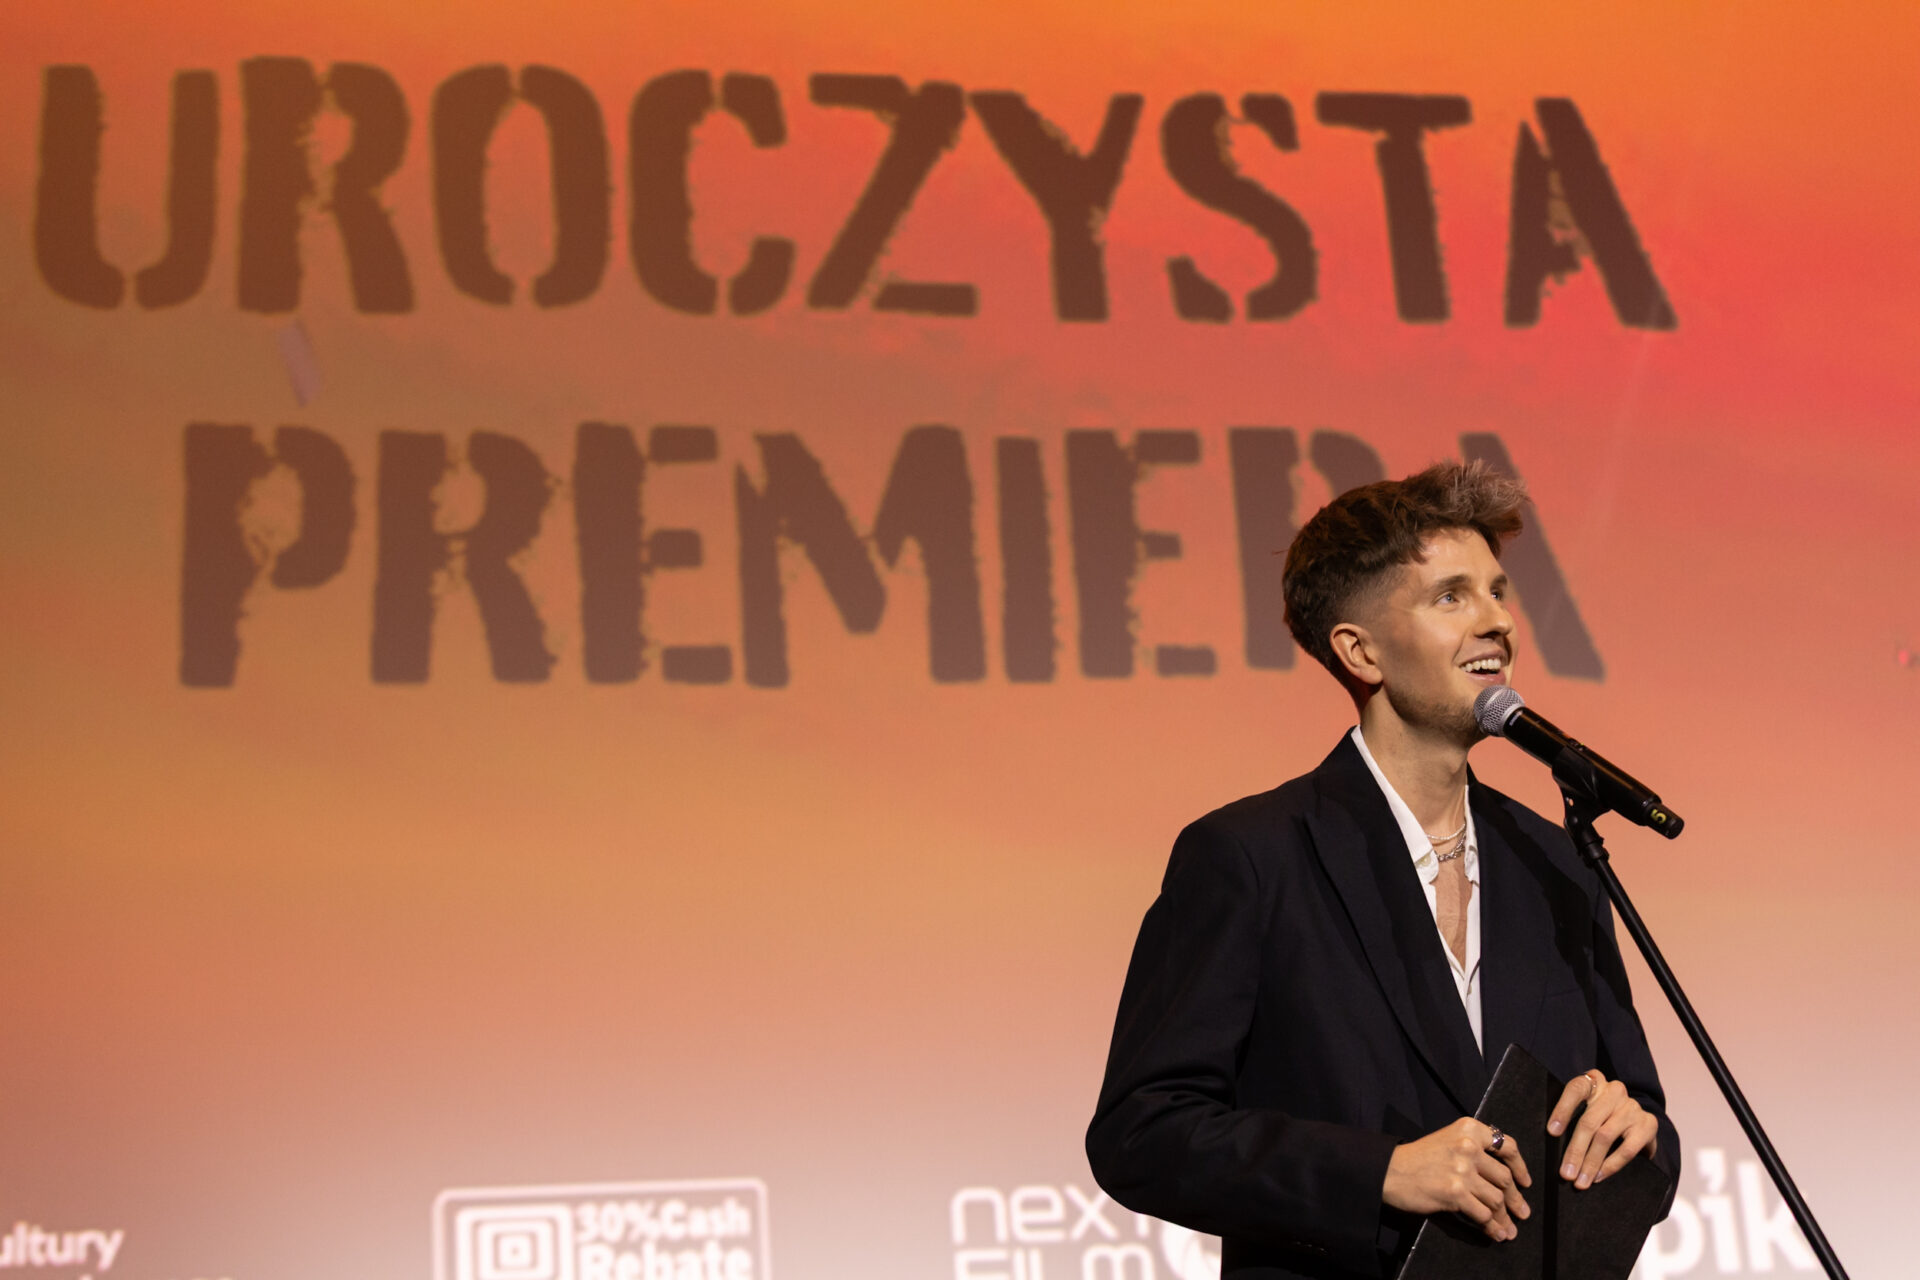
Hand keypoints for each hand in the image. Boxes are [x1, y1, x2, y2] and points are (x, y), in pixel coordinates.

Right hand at [1383, 1117, 1531, 1241]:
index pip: (1507, 1146)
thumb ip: (1474, 1149)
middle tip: (1522, 1213)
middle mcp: (1469, 1146)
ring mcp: (1463, 1170)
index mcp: (1469, 1129)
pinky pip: (1483, 1214)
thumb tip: (1505, 1177)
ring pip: (1496, 1199)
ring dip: (1505, 1218)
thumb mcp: (1449, 1139)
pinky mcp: (1455, 1193)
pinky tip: (1495, 1233)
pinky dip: (1492, 1227)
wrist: (1390, 1171)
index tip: (1525, 1182)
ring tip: (1510, 1229)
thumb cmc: (1418, 1157)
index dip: (1520, 1167)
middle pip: (1504, 1178)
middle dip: (1516, 1200)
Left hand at [1548, 1069, 1659, 1188]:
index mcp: (1594, 1082)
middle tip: (1566, 1173)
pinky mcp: (1648, 1124)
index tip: (1552, 1132)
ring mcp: (1632, 1107)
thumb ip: (1572, 1118)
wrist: (1639, 1124)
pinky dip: (1611, 1166)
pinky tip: (1599, 1176)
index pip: (1575, 1089)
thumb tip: (1551, 1144)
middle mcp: (1614, 1091)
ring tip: (1581, 1181)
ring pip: (1605, 1137)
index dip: (1562, 1110)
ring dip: (1591, 1163)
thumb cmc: (1602, 1118)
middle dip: (1575, 1151)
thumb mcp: (1587, 1110)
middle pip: (1589, 1121)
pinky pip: (1627, 1149)